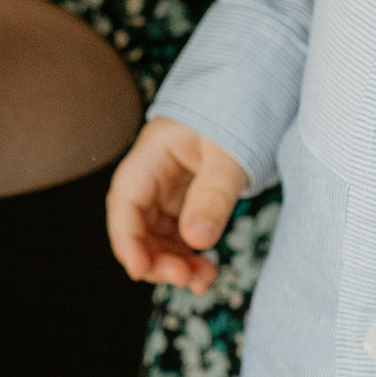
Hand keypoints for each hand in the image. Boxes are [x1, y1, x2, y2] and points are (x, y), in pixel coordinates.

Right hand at [106, 115, 249, 289]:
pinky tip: (206, 271)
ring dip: (174, 264)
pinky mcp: (186, 203)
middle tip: (186, 278)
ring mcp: (168, 193)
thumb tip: (197, 240)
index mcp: (150, 158)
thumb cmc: (235, 112)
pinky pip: (178, 237)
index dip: (127, 241)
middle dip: (155, 260)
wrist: (251, 95)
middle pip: (137, 229)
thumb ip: (213, 194)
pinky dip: (189, 257)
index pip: (125, 204)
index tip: (142, 271)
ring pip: (157, 239)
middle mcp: (152, 178)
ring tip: (204, 280)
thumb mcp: (228, 154)